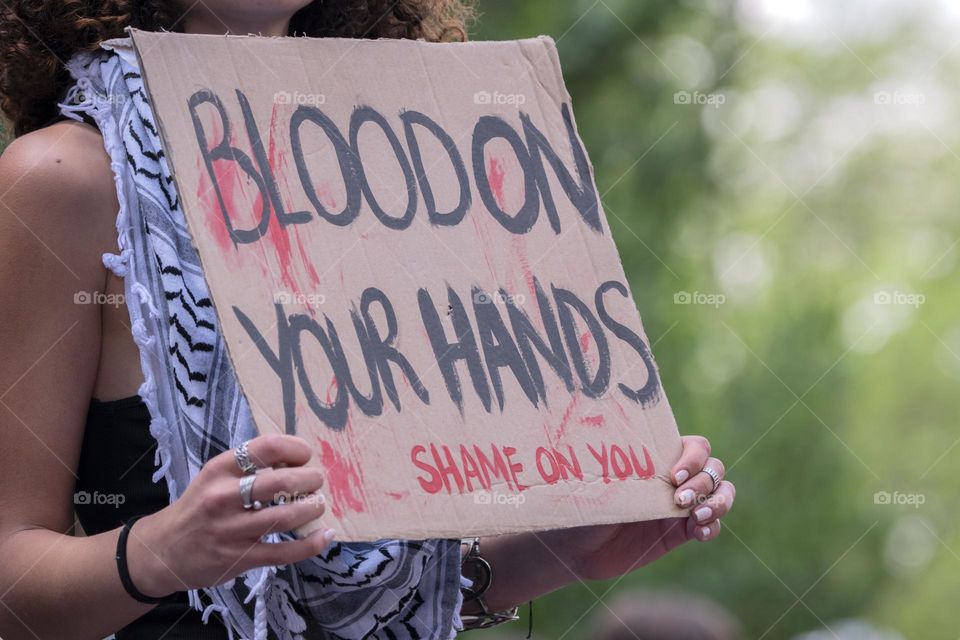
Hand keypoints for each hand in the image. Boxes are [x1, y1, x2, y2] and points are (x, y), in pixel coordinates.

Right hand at [125, 434, 335, 598]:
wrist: (163, 551)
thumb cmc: (199, 507)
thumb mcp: (215, 477)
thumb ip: (249, 467)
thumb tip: (296, 459)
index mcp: (220, 469)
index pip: (267, 447)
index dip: (296, 449)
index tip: (305, 456)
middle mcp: (224, 496)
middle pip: (282, 482)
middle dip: (310, 480)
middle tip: (316, 482)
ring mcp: (231, 529)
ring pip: (286, 516)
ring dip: (312, 509)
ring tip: (317, 505)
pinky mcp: (240, 558)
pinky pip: (284, 551)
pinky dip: (310, 544)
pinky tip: (324, 536)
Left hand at [541, 435, 734, 581]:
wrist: (576, 546)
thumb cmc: (584, 504)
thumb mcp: (604, 483)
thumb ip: (627, 471)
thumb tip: (632, 453)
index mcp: (659, 458)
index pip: (696, 447)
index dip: (693, 458)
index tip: (673, 475)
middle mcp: (675, 478)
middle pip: (713, 468)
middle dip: (702, 482)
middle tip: (678, 499)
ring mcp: (681, 505)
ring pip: (721, 493)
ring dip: (719, 502)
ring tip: (699, 515)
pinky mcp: (681, 532)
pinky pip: (712, 525)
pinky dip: (713, 526)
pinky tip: (699, 532)